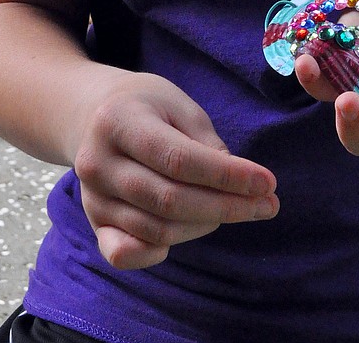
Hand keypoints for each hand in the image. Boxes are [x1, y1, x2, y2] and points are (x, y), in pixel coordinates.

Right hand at [72, 71, 278, 269]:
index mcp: (119, 121)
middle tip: (267, 205)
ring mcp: (92, 198)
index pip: (179, 159)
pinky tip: (192, 231)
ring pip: (157, 229)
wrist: (91, 114)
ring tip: (239, 210)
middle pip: (169, 199)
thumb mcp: (177, 104)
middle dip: (226, 206)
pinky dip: (159, 252)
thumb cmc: (145, 105)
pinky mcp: (94, 223)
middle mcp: (98, 163)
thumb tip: (238, 184)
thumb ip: (204, 142)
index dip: (227, 176)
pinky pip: (125, 254)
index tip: (267, 183)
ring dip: (206, 225)